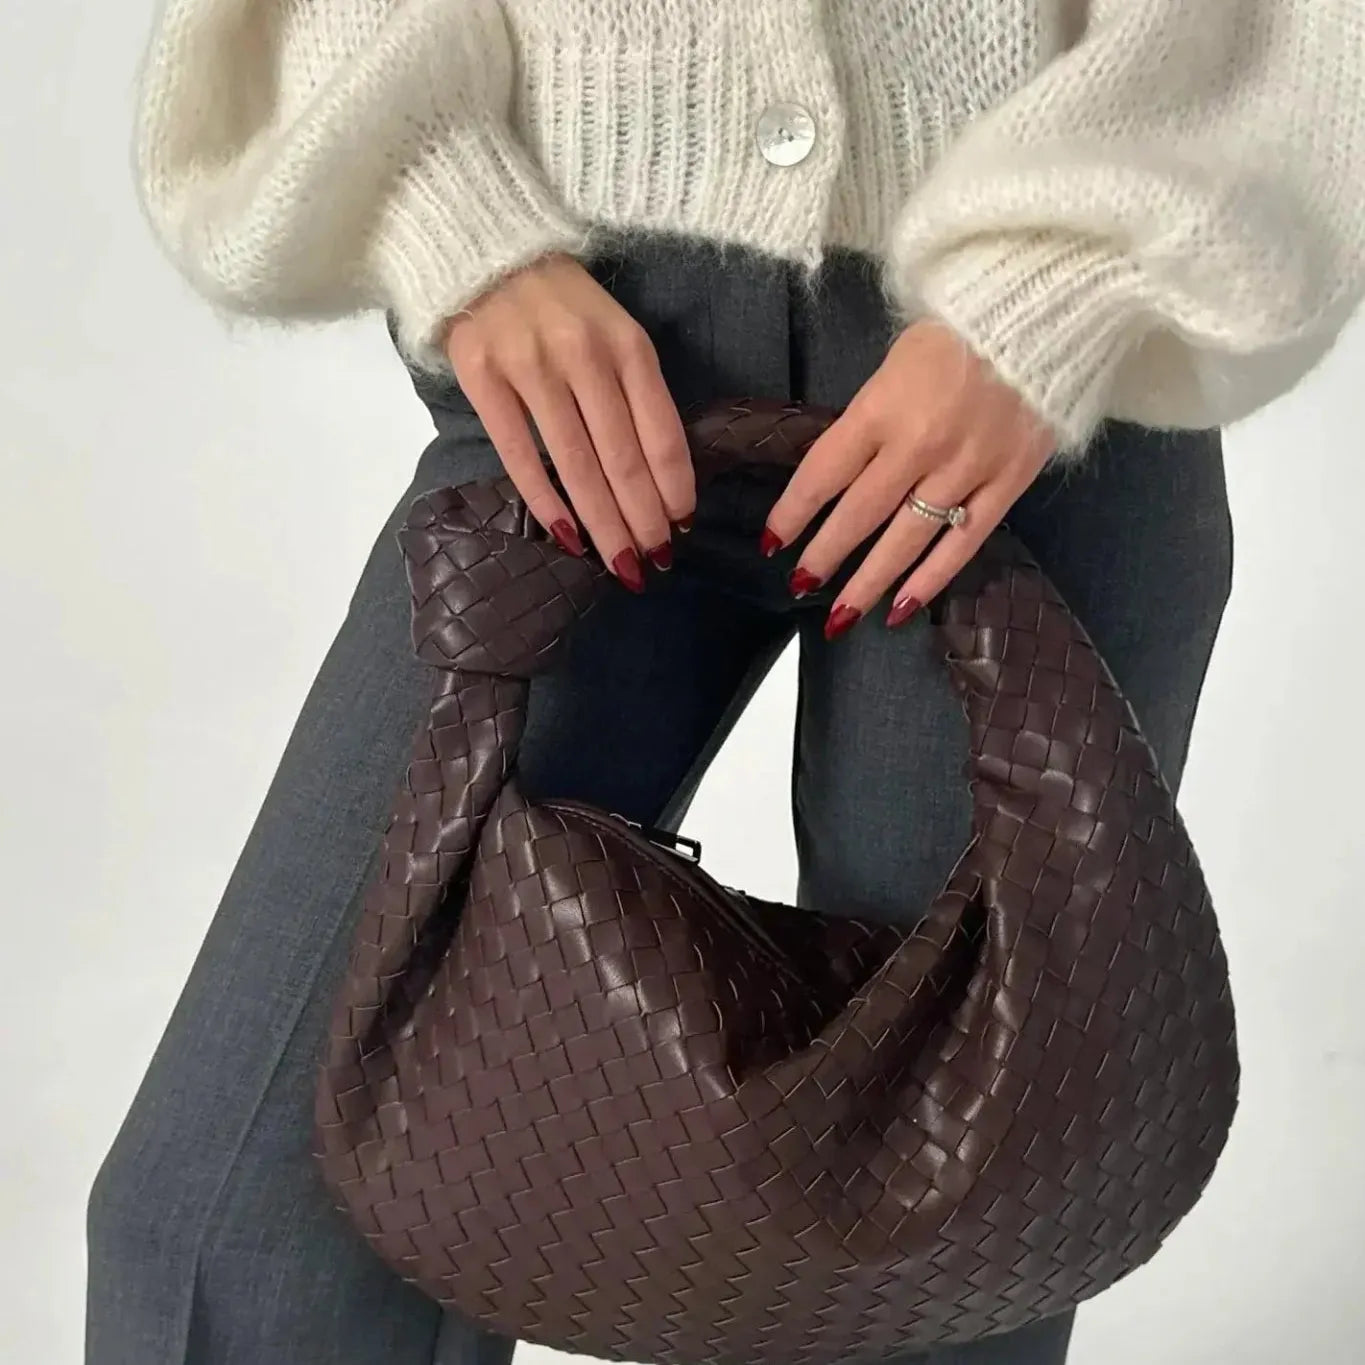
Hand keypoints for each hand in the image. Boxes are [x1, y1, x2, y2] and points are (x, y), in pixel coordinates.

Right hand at [443, 252, 694, 590]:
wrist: (484, 247)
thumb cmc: (561, 301)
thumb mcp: (615, 330)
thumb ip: (635, 391)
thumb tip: (658, 474)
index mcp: (627, 345)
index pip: (659, 431)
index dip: (673, 487)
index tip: (682, 527)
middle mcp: (583, 356)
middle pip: (621, 458)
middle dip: (641, 519)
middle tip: (652, 564)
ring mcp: (530, 367)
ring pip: (575, 464)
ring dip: (601, 522)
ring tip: (619, 562)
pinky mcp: (483, 378)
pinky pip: (519, 454)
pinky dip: (544, 500)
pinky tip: (566, 536)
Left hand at [762, 320, 1056, 637]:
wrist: (1047, 309)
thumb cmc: (961, 325)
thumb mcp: (896, 357)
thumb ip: (871, 414)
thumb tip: (843, 470)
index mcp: (883, 407)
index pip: (824, 472)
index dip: (794, 512)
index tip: (773, 540)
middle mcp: (919, 444)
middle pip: (859, 514)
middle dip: (825, 556)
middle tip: (799, 585)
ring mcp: (966, 467)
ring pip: (907, 539)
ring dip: (869, 582)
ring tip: (841, 616)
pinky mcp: (1008, 481)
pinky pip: (963, 542)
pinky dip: (931, 579)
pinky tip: (902, 606)